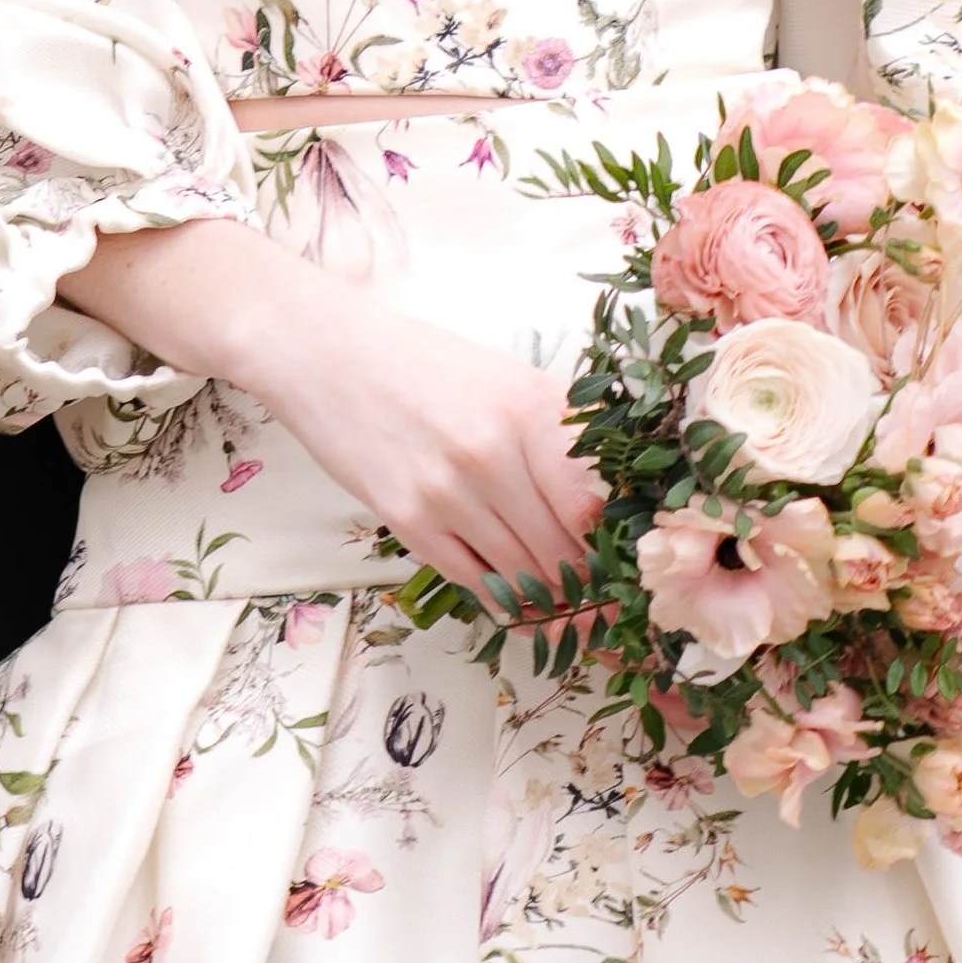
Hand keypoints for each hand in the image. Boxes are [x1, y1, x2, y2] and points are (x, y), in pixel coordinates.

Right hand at [68, 220, 604, 602]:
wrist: (327, 353)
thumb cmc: (425, 364)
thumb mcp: (507, 379)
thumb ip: (559, 436)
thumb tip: (612, 506)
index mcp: (531, 410)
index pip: (597, 506)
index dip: (621, 548)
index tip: (634, 567)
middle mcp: (494, 454)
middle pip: (565, 550)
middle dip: (593, 585)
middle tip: (611, 604)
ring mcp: (447, 492)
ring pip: (524, 575)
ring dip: (554, 600)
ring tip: (575, 609)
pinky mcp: (407, 521)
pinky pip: (475, 583)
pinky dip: (507, 602)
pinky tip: (524, 604)